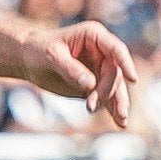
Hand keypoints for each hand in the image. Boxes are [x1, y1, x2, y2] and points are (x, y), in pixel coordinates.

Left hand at [22, 21, 136, 128]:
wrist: (28, 60)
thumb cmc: (38, 50)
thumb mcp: (51, 56)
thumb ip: (71, 69)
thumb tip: (91, 85)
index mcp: (94, 36)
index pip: (116, 50)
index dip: (125, 64)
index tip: (132, 79)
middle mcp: (102, 52)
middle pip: (114, 73)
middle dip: (108, 91)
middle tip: (90, 106)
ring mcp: (100, 70)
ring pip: (115, 88)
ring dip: (118, 104)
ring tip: (121, 121)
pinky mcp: (95, 86)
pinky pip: (108, 98)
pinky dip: (113, 110)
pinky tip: (120, 123)